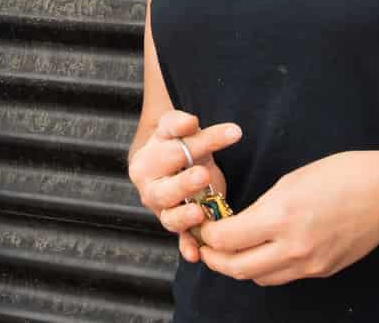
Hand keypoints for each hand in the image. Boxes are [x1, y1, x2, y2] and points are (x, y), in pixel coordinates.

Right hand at [127, 110, 241, 263]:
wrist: (173, 164)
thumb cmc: (176, 144)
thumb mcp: (175, 130)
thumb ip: (179, 124)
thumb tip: (190, 122)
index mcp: (145, 162)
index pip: (171, 152)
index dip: (200, 142)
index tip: (233, 132)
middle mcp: (150, 189)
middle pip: (164, 190)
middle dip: (183, 184)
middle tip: (203, 175)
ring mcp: (164, 211)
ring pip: (171, 218)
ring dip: (184, 217)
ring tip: (199, 213)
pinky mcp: (179, 228)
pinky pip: (182, 240)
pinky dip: (187, 248)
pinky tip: (195, 255)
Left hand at [197, 150, 378, 285]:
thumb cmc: (339, 175)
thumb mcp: (290, 182)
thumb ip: (262, 208)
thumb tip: (239, 224)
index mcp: (280, 217)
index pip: (226, 239)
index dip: (207, 234)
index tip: (202, 224)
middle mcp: (293, 247)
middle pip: (237, 269)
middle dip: (214, 259)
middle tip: (207, 245)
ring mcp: (310, 264)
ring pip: (259, 278)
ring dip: (240, 267)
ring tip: (233, 249)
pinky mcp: (323, 271)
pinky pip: (284, 276)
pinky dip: (267, 268)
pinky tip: (265, 250)